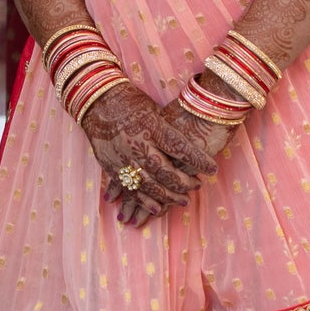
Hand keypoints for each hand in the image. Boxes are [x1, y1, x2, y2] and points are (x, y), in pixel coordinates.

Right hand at [106, 97, 234, 228]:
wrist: (96, 101)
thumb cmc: (132, 102)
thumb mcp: (155, 110)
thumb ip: (169, 131)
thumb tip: (192, 148)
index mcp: (152, 126)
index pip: (180, 148)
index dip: (198, 161)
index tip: (212, 169)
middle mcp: (138, 143)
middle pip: (165, 172)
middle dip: (183, 183)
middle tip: (197, 186)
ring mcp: (123, 157)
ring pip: (149, 185)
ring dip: (168, 196)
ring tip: (183, 201)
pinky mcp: (111, 167)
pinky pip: (130, 189)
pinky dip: (144, 201)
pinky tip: (157, 209)